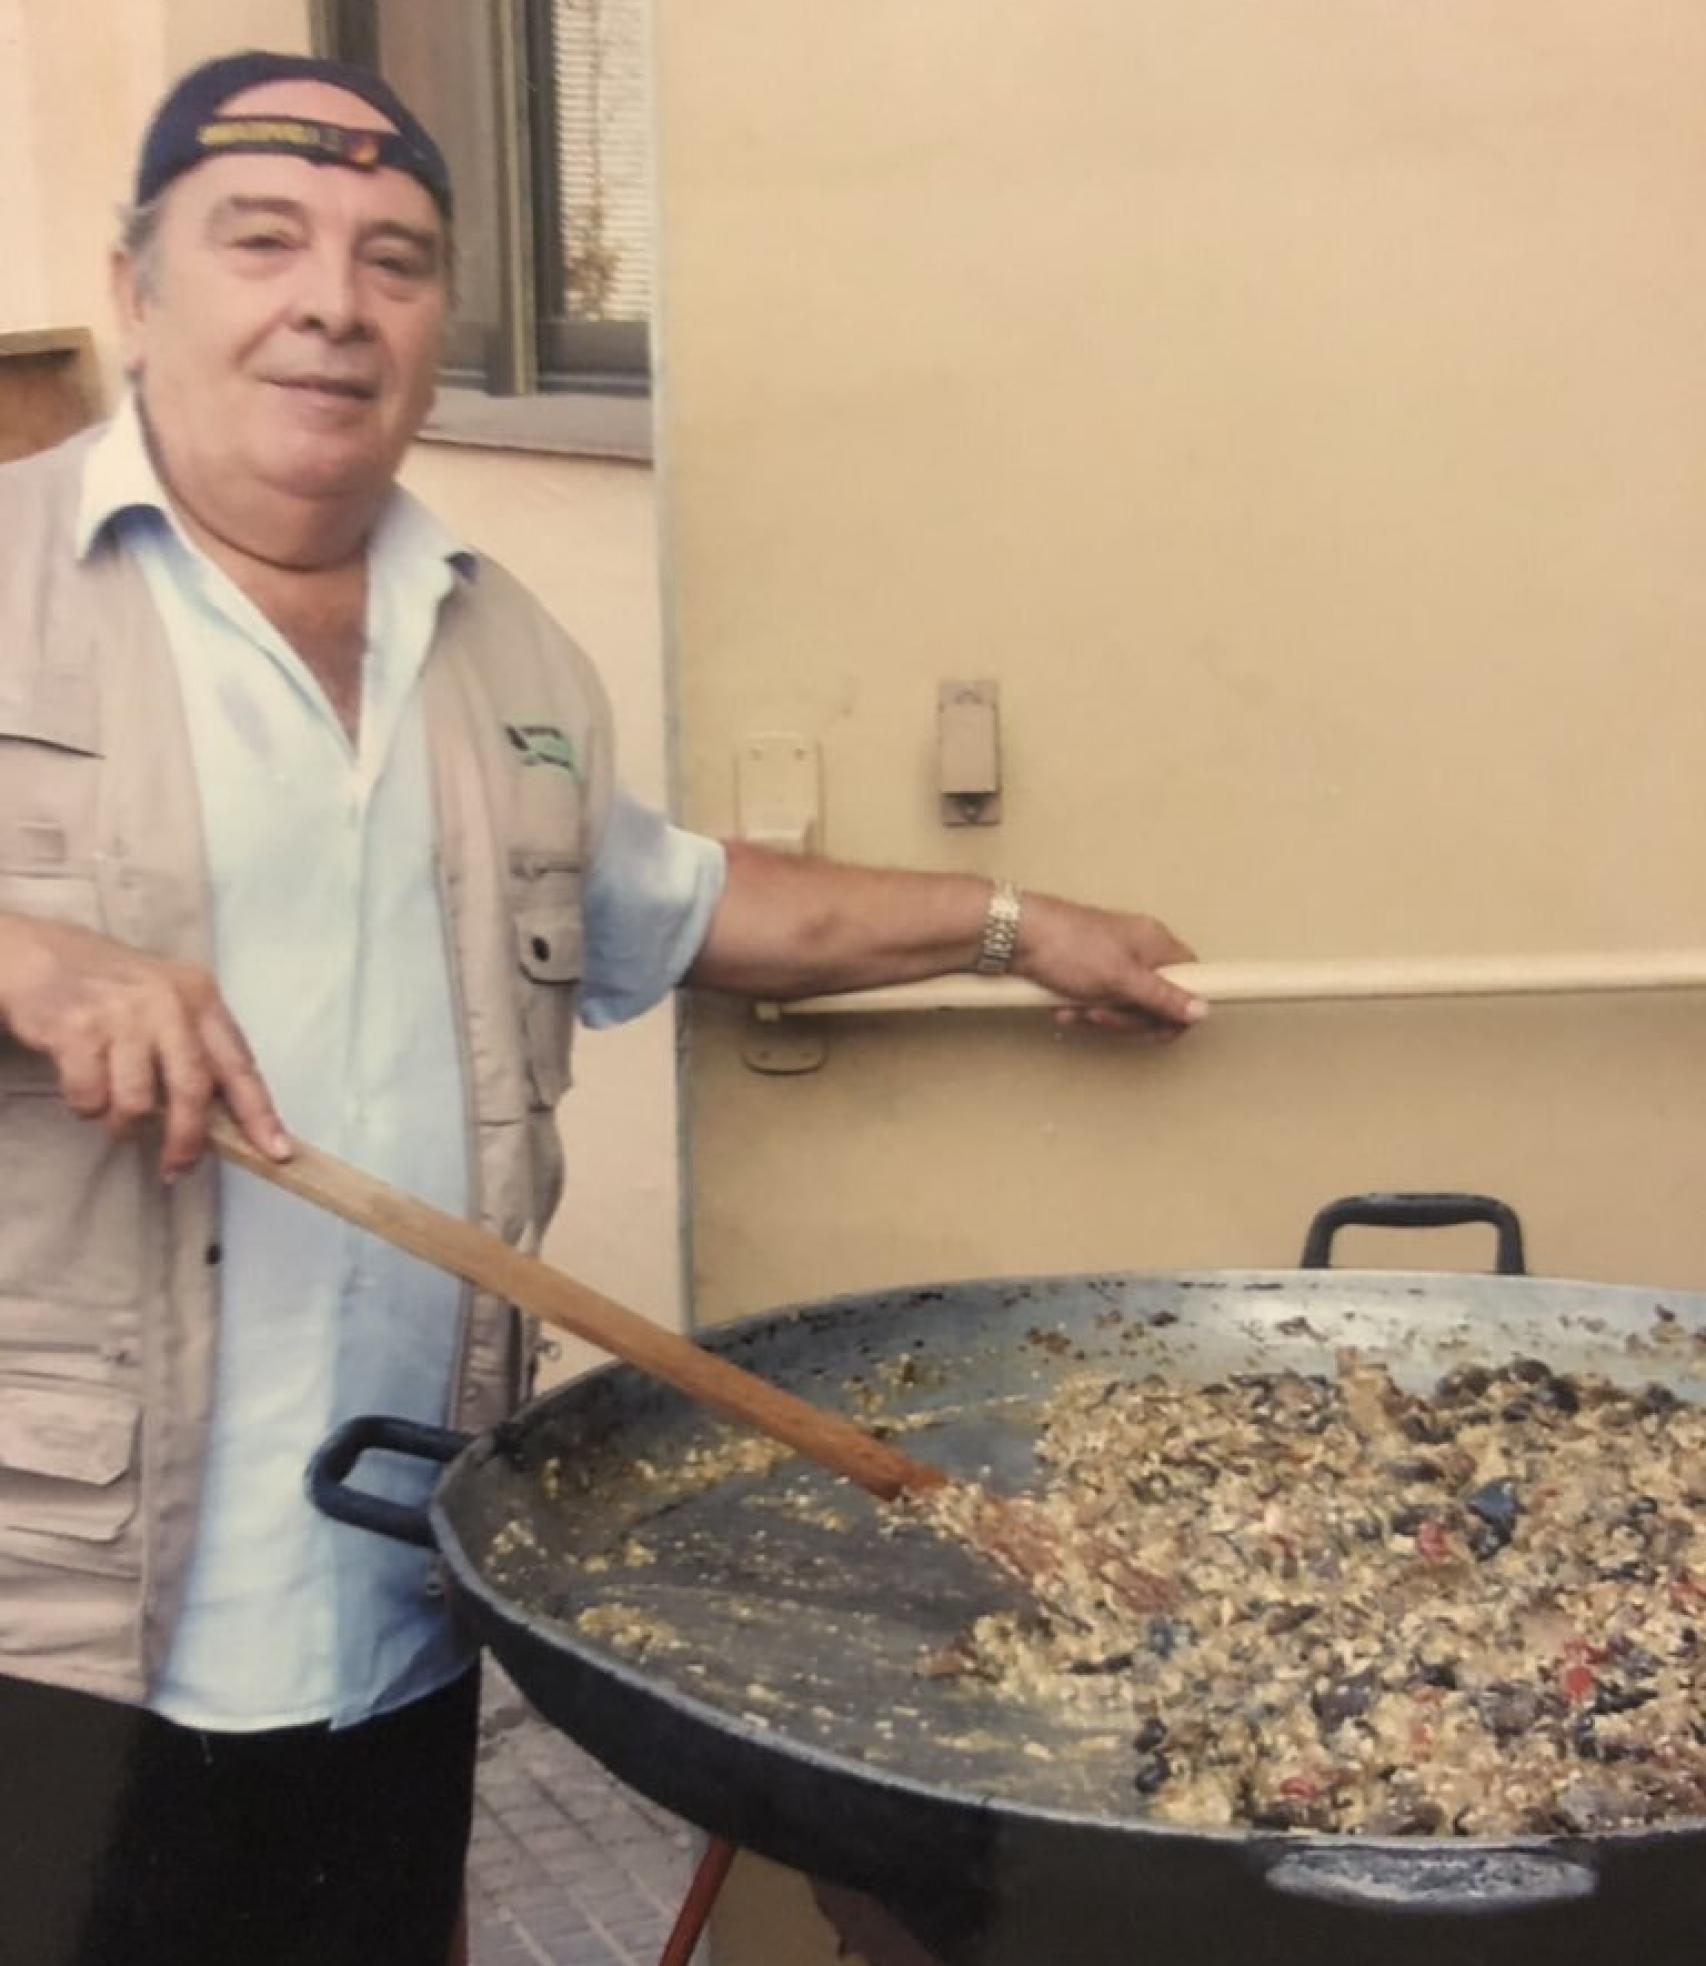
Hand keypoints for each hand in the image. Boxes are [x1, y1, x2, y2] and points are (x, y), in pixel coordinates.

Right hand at [0, 915, 290, 1176]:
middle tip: (177, 1167)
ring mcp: (122, 1014)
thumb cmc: (112, 989)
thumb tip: (227, 1123)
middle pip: (192, 1091)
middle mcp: (168, 1002)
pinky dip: (86, 1108)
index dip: (259, 1114)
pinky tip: (84, 1089)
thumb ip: (197, 1051)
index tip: (277, 1152)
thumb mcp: (169, 1002)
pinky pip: (90, 1098)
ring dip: (123, 1126)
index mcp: (201, 998)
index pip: (239, 1065)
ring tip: (114, 1116)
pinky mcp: (77, 1029)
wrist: (37, 954)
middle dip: (187, 1140)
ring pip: (136, 1104)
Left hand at [1011, 893, 1203, 1033]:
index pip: (1191, 981)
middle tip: (1103, 1016)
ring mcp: (1114, 961)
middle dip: (1128, 1019)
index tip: (1156, 1026)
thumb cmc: (1066, 945)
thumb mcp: (1121, 979)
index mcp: (1156, 944)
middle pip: (1156, 1002)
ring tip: (1077, 1011)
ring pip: (1125, 1007)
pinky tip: (1065, 1009)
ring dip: (1101, 1017)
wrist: (1014, 936)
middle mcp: (1140, 950)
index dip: (1177, 1011)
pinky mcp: (1090, 972)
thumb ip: (1164, 997)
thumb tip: (1201, 1009)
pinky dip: (1084, 1010)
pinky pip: (1099, 1002)